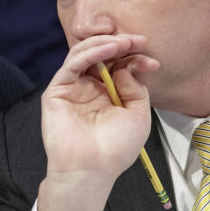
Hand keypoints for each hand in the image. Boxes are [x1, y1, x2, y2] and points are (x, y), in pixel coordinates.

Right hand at [37, 34, 158, 210]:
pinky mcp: (58, 90)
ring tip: (124, 43)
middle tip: (138, 41)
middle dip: (121, 45)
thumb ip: (135, 88)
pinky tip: (109, 49)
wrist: (93, 169)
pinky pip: (72, 64)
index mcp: (107, 95)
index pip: (118, 66)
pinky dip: (91, 52)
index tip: (151, 60)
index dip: (134, 59)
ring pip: (84, 54)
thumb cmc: (115, 149)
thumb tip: (125, 67)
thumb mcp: (138, 115)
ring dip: (106, 44)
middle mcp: (89, 88)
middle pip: (101, 56)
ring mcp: (73, 88)